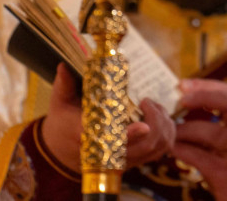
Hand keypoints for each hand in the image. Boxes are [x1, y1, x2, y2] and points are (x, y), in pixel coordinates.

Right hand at [41, 63, 174, 171]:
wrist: (62, 150)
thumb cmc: (63, 123)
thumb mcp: (59, 104)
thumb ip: (64, 86)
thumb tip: (63, 66)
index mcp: (88, 139)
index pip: (110, 142)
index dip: (130, 135)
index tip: (144, 125)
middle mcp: (108, 154)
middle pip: (142, 147)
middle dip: (155, 122)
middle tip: (147, 101)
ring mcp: (124, 160)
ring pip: (155, 149)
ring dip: (163, 126)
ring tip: (153, 107)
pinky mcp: (135, 160)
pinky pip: (159, 151)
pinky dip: (167, 133)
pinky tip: (158, 116)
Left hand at [172, 79, 226, 200]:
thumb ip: (225, 127)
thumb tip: (189, 109)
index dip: (208, 86)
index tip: (185, 84)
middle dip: (204, 95)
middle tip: (181, 96)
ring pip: (212, 132)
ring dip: (186, 128)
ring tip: (169, 129)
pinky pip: (201, 157)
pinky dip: (183, 150)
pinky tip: (171, 148)